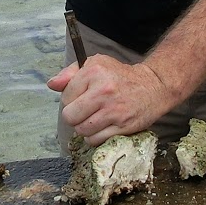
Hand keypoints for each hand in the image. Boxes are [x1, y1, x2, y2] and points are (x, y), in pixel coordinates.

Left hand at [48, 55, 179, 146]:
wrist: (154, 86)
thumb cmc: (120, 76)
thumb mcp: (96, 64)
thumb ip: (70, 74)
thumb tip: (52, 84)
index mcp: (94, 72)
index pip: (65, 97)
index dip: (71, 100)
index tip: (82, 98)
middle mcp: (104, 91)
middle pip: (70, 117)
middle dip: (75, 117)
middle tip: (85, 112)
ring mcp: (114, 110)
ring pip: (82, 131)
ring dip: (85, 129)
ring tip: (95, 119)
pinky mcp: (123, 126)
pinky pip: (96, 140)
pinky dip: (96, 137)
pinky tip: (103, 127)